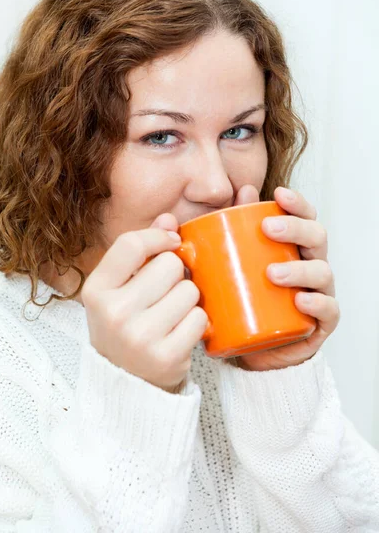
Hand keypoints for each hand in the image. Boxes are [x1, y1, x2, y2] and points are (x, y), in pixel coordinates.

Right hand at [81, 214, 207, 392]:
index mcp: (96, 290)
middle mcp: (113, 313)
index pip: (131, 244)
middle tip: (165, 294)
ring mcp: (139, 336)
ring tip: (172, 315)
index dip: (158, 237)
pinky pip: (200, 318)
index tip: (172, 243)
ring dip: (188, 300)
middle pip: (170, 265)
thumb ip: (142, 251)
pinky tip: (181, 332)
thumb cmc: (124, 327)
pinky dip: (197, 323)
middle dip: (176, 275)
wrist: (125, 385)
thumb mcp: (120, 290)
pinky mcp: (166, 356)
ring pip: (190, 290)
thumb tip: (169, 218)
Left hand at [231, 184, 340, 371]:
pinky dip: (317, 303)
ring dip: (299, 269)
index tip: (278, 193)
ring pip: (322, 272)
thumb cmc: (247, 300)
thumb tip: (211, 204)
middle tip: (269, 228)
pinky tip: (301, 301)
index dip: (297, 203)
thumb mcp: (230, 266)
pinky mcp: (320, 323)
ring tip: (273, 274)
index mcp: (294, 247)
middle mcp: (311, 264)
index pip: (304, 217)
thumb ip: (225, 235)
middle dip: (295, 228)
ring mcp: (319, 293)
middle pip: (316, 237)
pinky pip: (328, 310)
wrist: (253, 347)